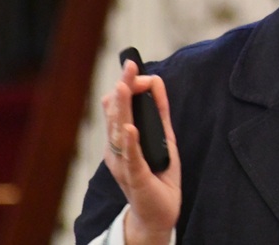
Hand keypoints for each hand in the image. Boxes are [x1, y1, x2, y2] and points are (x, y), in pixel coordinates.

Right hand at [102, 60, 180, 244]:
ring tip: (123, 87)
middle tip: (128, 64)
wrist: (157, 213)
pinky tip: (130, 129)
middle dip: (123, 86)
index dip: (127, 84)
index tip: (134, 66)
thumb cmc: (157, 174)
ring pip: (119, 130)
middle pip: (116, 112)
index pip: (118, 104)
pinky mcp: (135, 178)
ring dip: (122, 108)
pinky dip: (131, 142)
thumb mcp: (162, 136)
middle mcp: (117, 147)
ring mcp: (124, 162)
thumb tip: (155, 81)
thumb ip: (158, 111)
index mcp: (122, 137)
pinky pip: (131, 158)